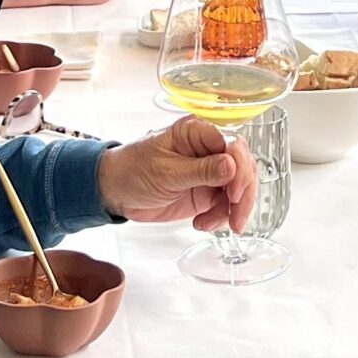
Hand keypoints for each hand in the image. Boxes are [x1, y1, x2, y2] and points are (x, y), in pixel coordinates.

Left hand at [98, 116, 256, 232]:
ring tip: (210, 224)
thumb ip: (201, 170)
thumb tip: (232, 166)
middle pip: (243, 167)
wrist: (114, 191)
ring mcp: (209, 172)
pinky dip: (220, 218)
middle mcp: (208, 150)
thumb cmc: (132, 170)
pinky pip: (226, 205)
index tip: (233, 193)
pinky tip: (203, 224)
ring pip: (239, 188)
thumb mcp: (166, 171)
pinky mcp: (206, 192)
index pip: (233, 145)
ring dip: (232, 210)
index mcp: (197, 132)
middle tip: (235, 218)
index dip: (239, 170)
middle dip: (242, 194)